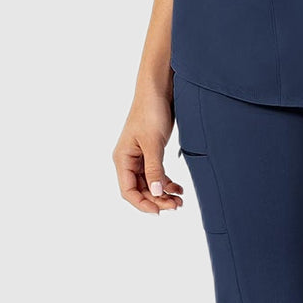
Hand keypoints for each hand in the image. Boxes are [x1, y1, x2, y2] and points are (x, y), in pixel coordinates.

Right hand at [113, 84, 184, 214]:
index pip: (128, 191)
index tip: (159, 211)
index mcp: (122, 159)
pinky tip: (178, 188)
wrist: (159, 90)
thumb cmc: (151, 112)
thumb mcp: (153, 143)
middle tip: (176, 205)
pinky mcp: (151, 152)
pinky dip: (167, 183)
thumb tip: (156, 193)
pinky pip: (157, 174)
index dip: (142, 204)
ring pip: (150, 184)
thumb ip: (154, 169)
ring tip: (180, 200)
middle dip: (157, 200)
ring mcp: (140, 157)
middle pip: (140, 190)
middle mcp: (128, 160)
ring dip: (163, 193)